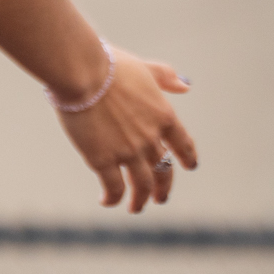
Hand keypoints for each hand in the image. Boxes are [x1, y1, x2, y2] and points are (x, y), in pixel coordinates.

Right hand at [57, 48, 197, 212]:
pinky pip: (114, 188)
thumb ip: (166, 77)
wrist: (84, 74)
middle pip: (163, 170)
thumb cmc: (111, 66)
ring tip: (136, 208)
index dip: (188, 156)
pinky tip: (107, 201)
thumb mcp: (145, 68)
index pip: (183, 143)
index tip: (190, 166)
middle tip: (160, 198)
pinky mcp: (103, 160)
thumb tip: (186, 85)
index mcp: (164, 115)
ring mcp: (128, 151)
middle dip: (163, 187)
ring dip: (140, 200)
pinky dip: (113, 198)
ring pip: (142, 185)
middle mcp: (151, 137)